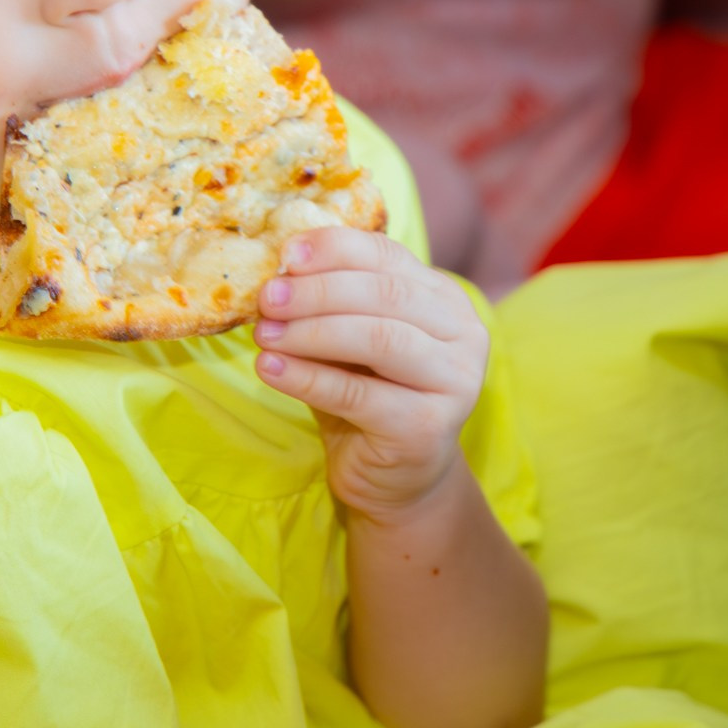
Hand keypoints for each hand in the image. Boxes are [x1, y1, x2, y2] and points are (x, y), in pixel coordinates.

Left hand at [254, 228, 490, 521]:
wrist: (395, 479)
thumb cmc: (370, 395)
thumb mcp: (351, 339)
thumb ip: (331, 303)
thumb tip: (279, 272)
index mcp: (445, 298)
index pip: (388, 255)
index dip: (335, 249)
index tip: (286, 255)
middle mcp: (463, 334)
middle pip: (385, 295)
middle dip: (318, 291)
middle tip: (267, 298)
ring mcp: (454, 382)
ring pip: (378, 340)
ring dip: (311, 332)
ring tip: (264, 334)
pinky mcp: (428, 428)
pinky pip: (358, 394)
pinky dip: (308, 378)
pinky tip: (269, 369)